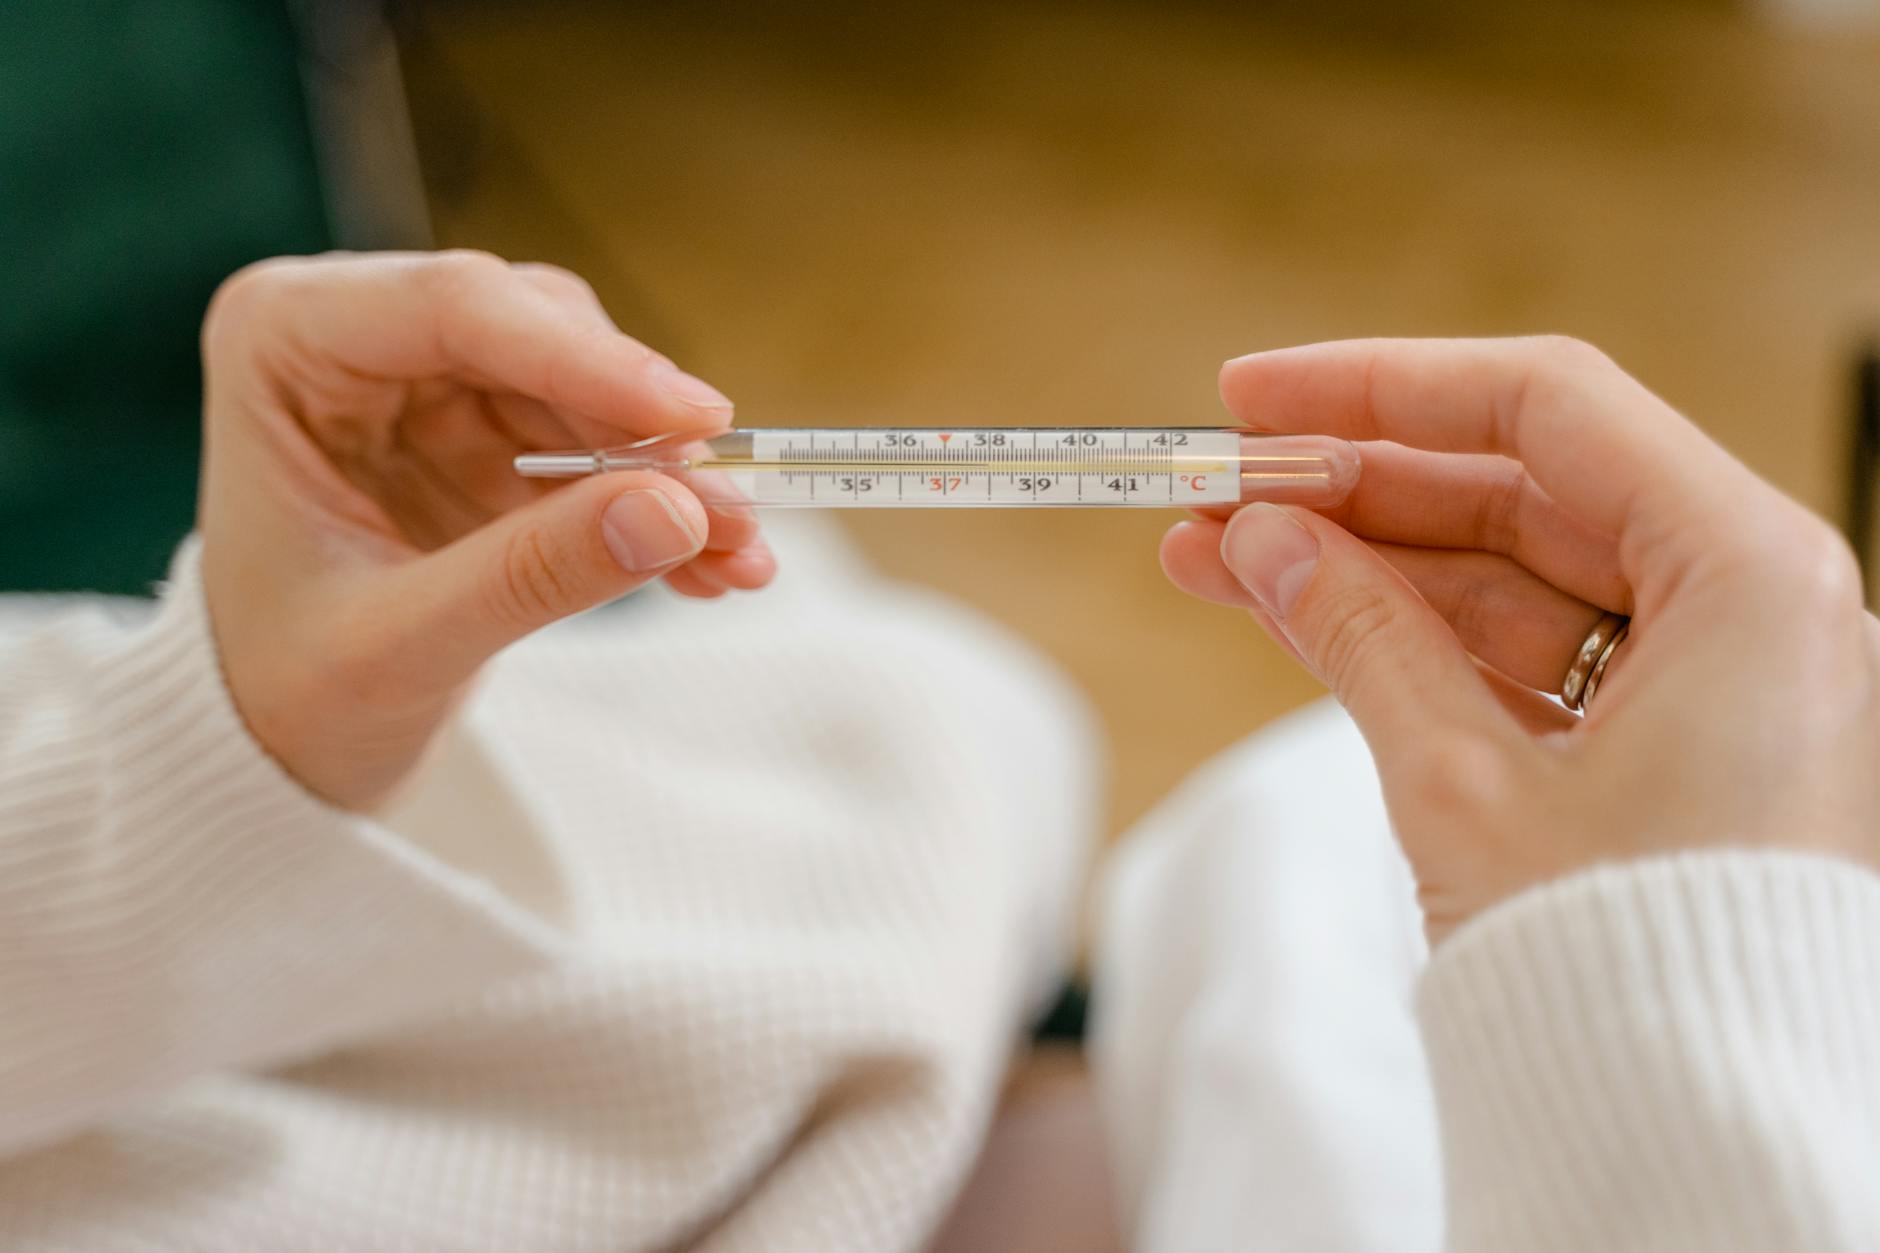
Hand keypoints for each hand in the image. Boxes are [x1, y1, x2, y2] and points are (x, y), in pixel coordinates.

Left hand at [197, 251, 774, 809]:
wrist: (274, 744)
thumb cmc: (287, 691)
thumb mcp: (398, 647)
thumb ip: (530, 576)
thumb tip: (680, 513)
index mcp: (281, 343)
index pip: (454, 307)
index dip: (586, 360)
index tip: (696, 422)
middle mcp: (360, 336)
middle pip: (540, 333)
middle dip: (643, 427)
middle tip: (732, 512)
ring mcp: (434, 382)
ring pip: (589, 387)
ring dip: (669, 473)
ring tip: (739, 555)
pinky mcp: (493, 435)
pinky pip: (603, 447)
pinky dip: (658, 507)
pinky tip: (713, 568)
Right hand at [1163, 337, 1879, 941]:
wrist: (1695, 1129)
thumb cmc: (1630, 969)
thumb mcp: (1463, 782)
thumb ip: (1357, 634)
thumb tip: (1259, 540)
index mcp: (1748, 574)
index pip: (1545, 410)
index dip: (1380, 387)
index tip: (1252, 397)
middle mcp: (1747, 602)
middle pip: (1519, 490)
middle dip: (1351, 490)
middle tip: (1213, 490)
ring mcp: (1707, 672)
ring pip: (1508, 572)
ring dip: (1362, 564)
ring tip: (1215, 559)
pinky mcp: (1663, 737)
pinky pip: (1523, 650)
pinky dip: (1413, 635)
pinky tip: (1298, 615)